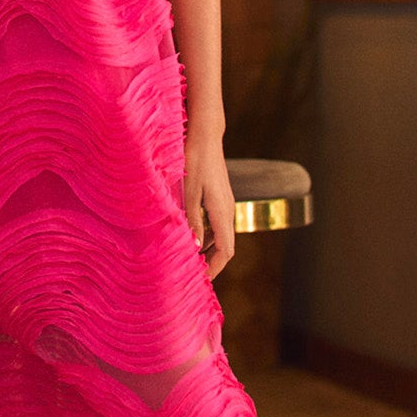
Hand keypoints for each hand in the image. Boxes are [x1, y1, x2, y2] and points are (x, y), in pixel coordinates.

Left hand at [184, 135, 235, 279]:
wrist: (206, 135)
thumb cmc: (194, 161)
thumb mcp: (188, 193)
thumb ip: (193, 221)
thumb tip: (197, 248)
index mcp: (222, 213)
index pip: (226, 251)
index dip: (215, 268)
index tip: (202, 280)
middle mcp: (228, 211)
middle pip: (226, 246)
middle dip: (212, 263)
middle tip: (194, 275)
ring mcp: (226, 203)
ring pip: (222, 236)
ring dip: (210, 250)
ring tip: (191, 260)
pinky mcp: (221, 197)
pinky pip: (218, 224)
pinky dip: (208, 236)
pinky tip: (192, 237)